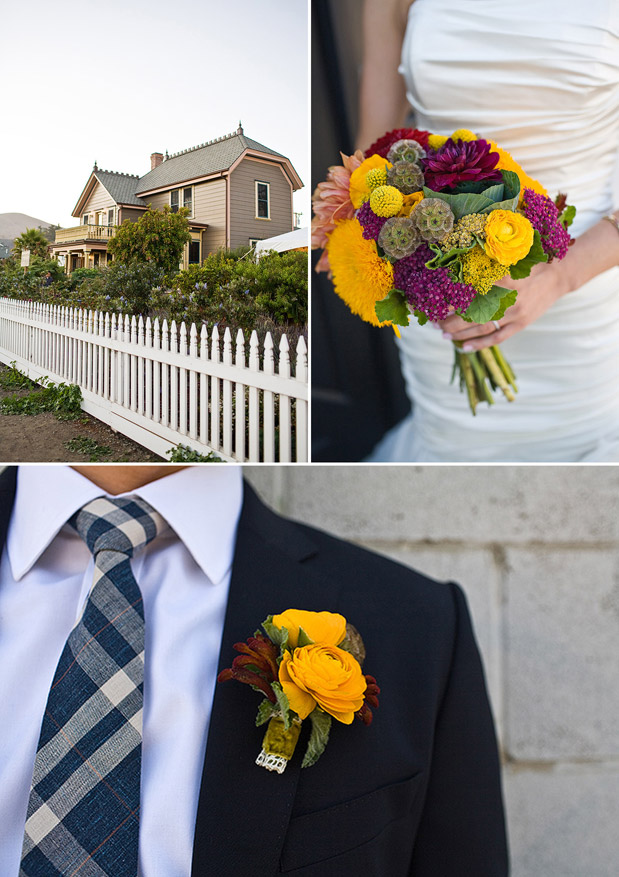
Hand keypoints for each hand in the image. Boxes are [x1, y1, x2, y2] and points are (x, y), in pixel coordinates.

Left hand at [437, 259, 570, 350]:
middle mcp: (508, 298)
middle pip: (472, 314)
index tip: (435, 305)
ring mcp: (515, 313)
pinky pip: (497, 338)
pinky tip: (464, 347)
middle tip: (435, 323)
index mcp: (502, 278)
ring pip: (482, 328)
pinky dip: (480, 344)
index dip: (451, 301)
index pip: (470, 293)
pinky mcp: (521, 324)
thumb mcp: (508, 258)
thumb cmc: (528, 263)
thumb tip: (455, 270)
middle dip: (450, 321)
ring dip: (460, 333)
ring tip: (444, 334)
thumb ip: (486, 265)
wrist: (559, 274)